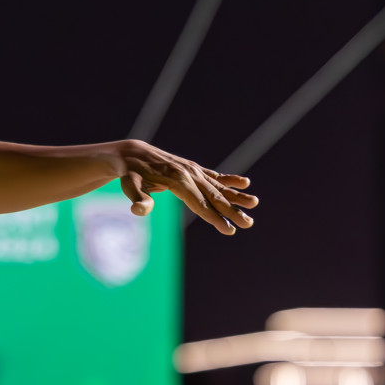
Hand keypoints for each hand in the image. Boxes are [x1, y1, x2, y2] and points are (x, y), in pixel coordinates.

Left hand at [114, 139, 257, 235]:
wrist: (132, 154)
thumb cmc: (130, 174)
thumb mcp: (129, 186)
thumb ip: (138, 199)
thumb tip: (139, 210)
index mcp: (176, 180)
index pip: (199, 204)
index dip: (214, 218)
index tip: (229, 230)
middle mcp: (188, 173)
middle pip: (213, 196)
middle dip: (232, 211)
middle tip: (248, 224)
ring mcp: (192, 170)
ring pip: (217, 186)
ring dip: (236, 196)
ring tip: (254, 204)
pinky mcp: (192, 168)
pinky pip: (213, 175)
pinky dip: (229, 179)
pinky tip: (245, 183)